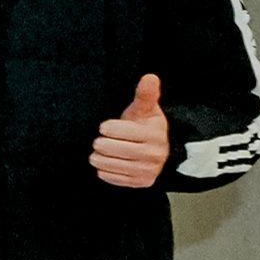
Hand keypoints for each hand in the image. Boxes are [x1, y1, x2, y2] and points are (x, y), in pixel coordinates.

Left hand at [92, 74, 171, 189]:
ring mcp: (148, 170)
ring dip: (99, 157)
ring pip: (109, 164)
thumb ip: (145, 94)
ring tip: (101, 151)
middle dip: (101, 143)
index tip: (105, 127)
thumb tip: (150, 77)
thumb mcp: (146, 109)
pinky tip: (107, 163)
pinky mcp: (141, 183)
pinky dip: (104, 171)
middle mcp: (153, 155)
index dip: (108, 128)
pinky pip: (112, 178)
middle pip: (112, 149)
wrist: (161, 149)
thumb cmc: (146, 126)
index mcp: (153, 134)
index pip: (119, 131)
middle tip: (100, 140)